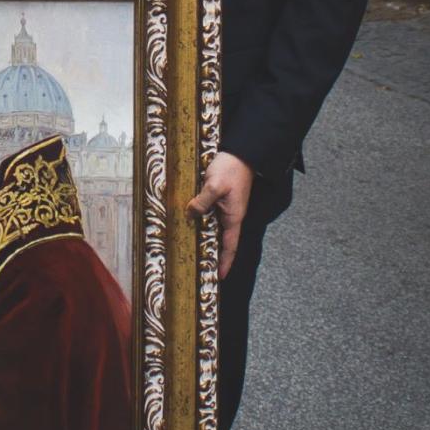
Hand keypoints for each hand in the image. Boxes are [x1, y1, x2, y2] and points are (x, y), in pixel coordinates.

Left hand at [187, 151, 254, 280]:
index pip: (230, 245)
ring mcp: (225, 207)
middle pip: (221, 239)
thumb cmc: (231, 169)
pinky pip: (210, 214)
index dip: (225, 262)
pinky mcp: (220, 198)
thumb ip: (202, 201)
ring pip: (213, 227)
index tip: (219, 277)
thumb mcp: (214, 185)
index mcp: (233, 217)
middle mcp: (230, 215)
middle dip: (212, 254)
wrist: (240, 152)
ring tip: (189, 249)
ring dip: (204, 237)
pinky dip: (201, 220)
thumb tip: (190, 214)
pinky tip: (189, 222)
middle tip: (198, 267)